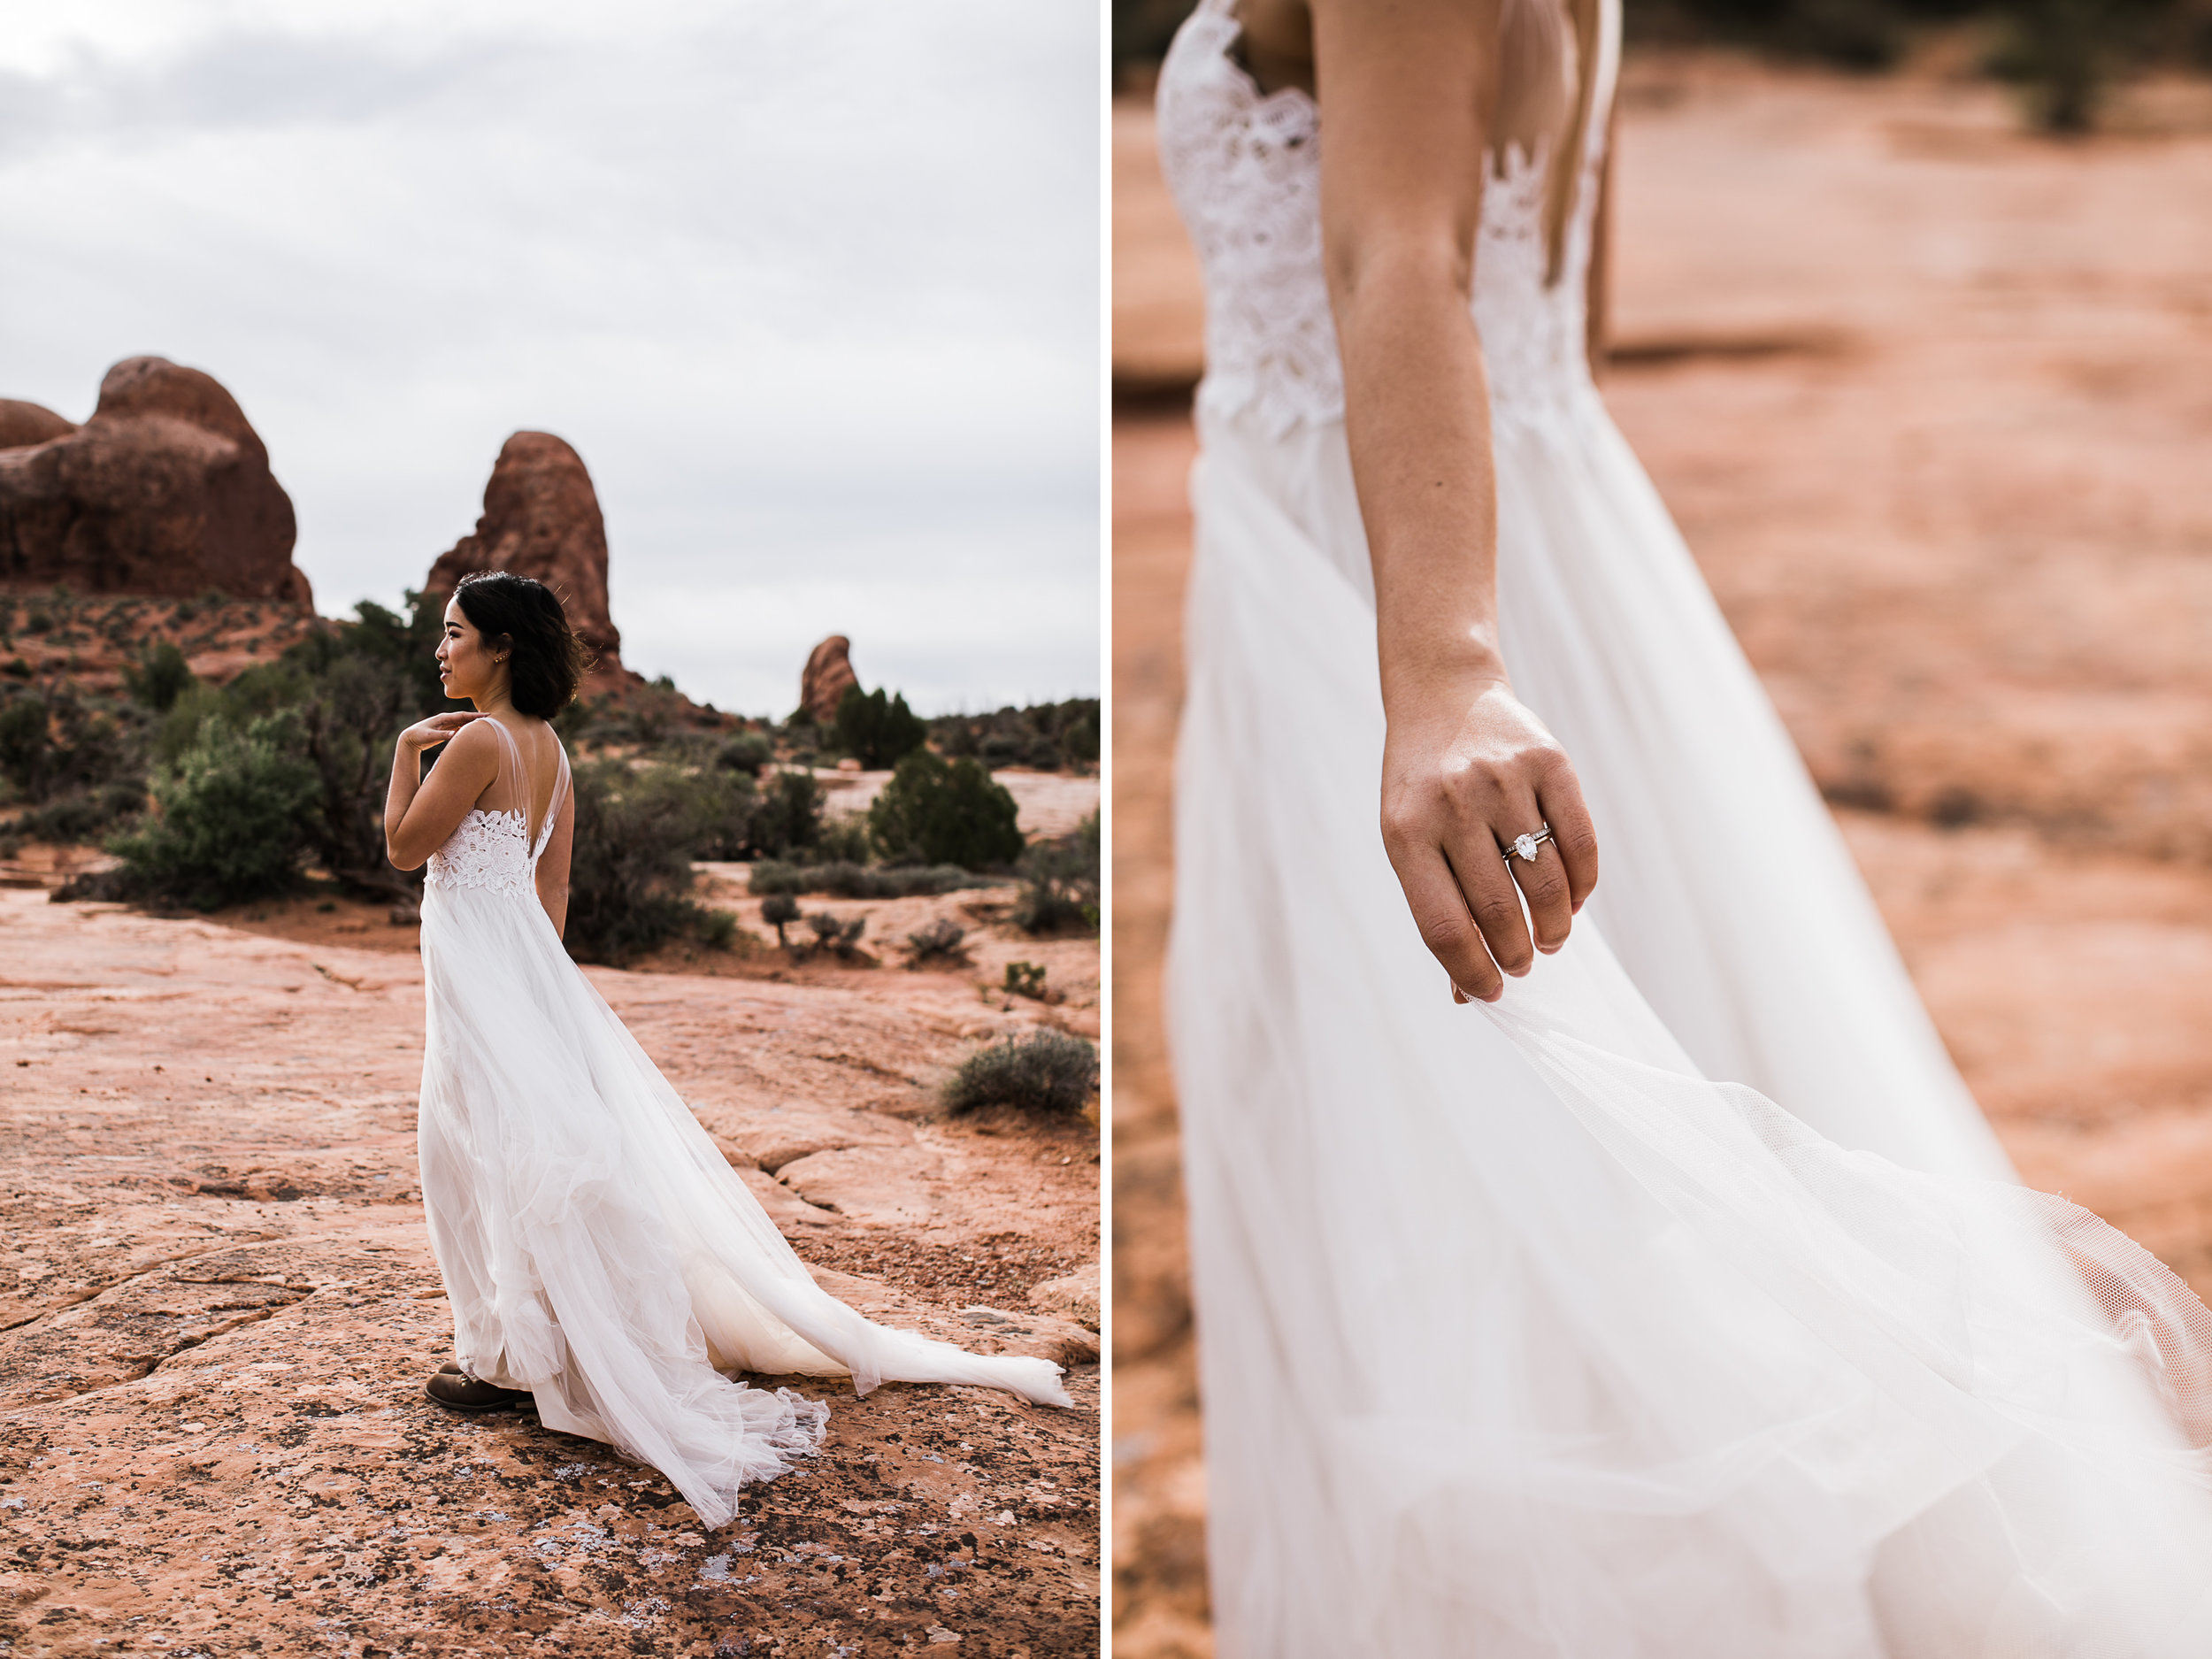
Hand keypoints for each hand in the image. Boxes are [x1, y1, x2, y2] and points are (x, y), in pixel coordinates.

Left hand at [398, 712, 482, 752]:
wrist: (410, 738)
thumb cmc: (418, 736)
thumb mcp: (429, 736)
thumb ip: (442, 735)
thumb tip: (454, 734)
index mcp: (444, 718)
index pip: (463, 715)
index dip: (475, 715)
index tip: (487, 715)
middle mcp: (446, 719)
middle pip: (465, 717)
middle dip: (477, 717)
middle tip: (492, 718)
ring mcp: (447, 724)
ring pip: (463, 722)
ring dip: (473, 722)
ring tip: (486, 724)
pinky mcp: (446, 729)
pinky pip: (460, 727)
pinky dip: (467, 728)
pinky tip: (474, 731)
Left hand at [1380, 672, 1597, 1002]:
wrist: (1443, 696)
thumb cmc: (1423, 788)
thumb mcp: (1408, 839)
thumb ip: (1436, 906)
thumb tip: (1469, 993)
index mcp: (1406, 832)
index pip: (1444, 927)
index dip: (1472, 973)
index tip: (1493, 994)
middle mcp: (1454, 804)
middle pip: (1498, 911)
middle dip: (1516, 953)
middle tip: (1524, 964)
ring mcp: (1503, 780)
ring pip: (1547, 883)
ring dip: (1555, 926)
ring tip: (1550, 938)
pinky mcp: (1549, 762)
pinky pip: (1581, 843)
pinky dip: (1583, 884)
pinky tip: (1573, 899)